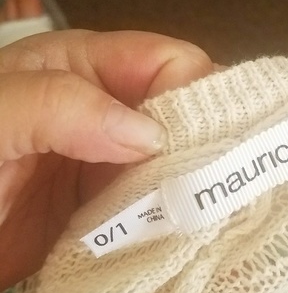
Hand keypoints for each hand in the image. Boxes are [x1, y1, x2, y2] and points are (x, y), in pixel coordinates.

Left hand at [0, 30, 212, 289]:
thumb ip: (62, 106)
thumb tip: (152, 136)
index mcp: (87, 66)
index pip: (168, 61)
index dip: (195, 92)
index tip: (208, 140)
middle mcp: (109, 108)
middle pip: (183, 111)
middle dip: (205, 141)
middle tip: (219, 182)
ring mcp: (110, 160)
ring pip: (177, 159)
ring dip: (193, 183)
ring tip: (213, 212)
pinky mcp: (108, 206)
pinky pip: (156, 203)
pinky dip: (173, 215)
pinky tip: (188, 231)